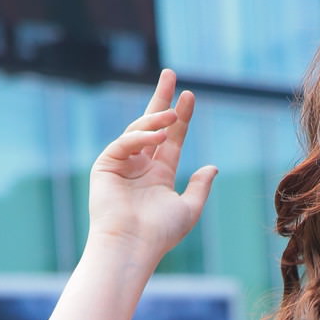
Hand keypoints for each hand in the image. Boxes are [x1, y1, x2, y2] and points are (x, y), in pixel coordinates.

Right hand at [87, 68, 217, 262]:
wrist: (132, 245)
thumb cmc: (160, 233)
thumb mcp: (188, 208)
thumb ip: (199, 186)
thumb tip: (212, 167)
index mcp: (158, 175)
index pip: (172, 139)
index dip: (182, 118)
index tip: (190, 96)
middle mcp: (140, 166)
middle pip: (151, 124)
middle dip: (161, 99)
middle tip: (170, 74)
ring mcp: (122, 163)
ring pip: (139, 130)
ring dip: (157, 119)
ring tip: (174, 112)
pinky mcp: (106, 164)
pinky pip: (125, 142)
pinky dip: (140, 137)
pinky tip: (157, 136)